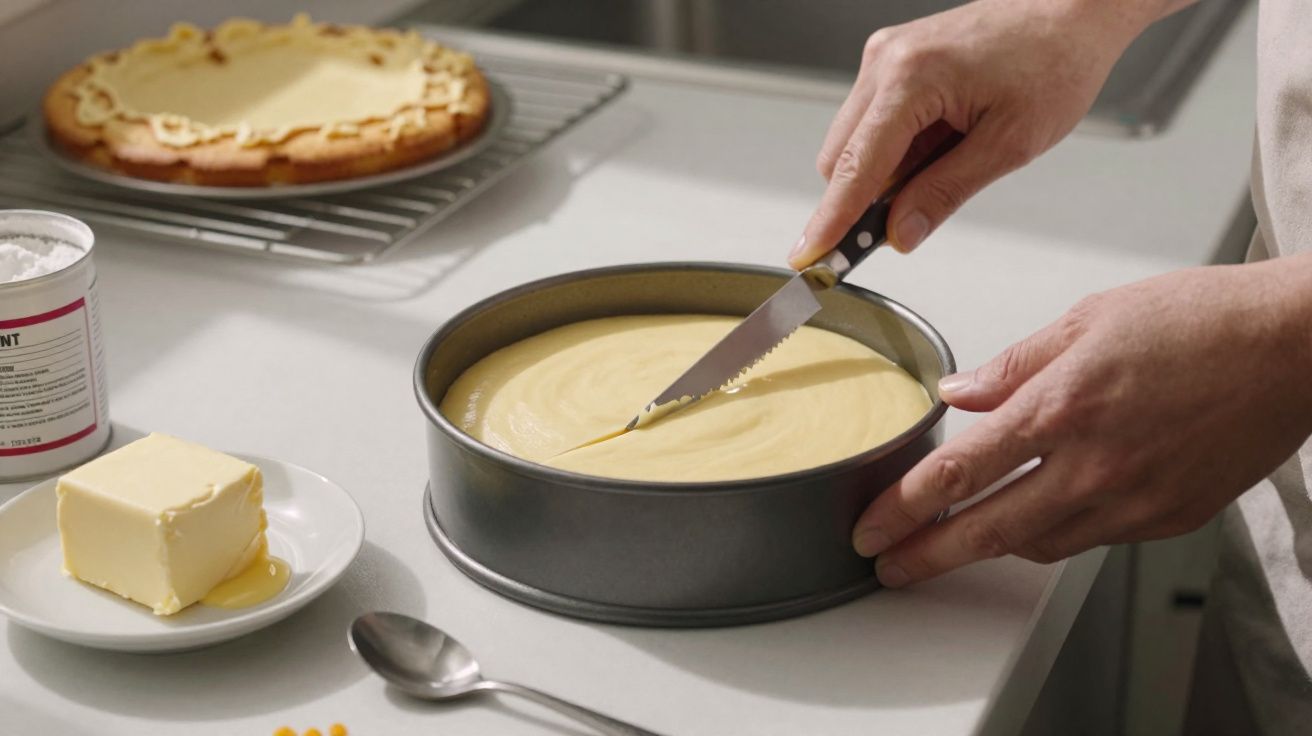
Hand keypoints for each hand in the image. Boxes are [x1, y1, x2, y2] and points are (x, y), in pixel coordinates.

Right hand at [789, 0, 1167, 266]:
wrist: (1073, 10)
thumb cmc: (1055, 61)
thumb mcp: (1009, 143)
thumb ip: (945, 192)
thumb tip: (901, 233)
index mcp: (912, 76)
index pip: (856, 166)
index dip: (833, 219)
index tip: (811, 257)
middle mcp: (886, 60)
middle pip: (840, 158)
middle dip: (862, 199)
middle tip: (904, 225)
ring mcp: (885, 57)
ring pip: (853, 142)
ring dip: (884, 173)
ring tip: (951, 160)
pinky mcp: (893, 60)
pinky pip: (873, 122)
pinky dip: (896, 149)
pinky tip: (942, 143)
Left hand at [852, 255, 1311, 586]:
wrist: (1295, 348)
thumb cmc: (1201, 321)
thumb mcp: (1088, 318)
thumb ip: (1014, 365)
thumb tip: (958, 393)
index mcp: (1062, 407)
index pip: (956, 475)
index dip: (902, 509)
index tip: (870, 527)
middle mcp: (1093, 465)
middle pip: (986, 531)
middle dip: (926, 556)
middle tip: (886, 568)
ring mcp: (1134, 501)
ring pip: (1037, 544)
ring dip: (988, 546)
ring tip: (953, 540)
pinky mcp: (1168, 519)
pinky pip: (1089, 540)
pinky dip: (1050, 534)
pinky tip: (1034, 518)